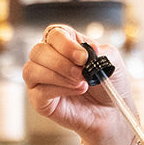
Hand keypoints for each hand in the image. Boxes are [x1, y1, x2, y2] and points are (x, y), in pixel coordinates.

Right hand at [22, 25, 132, 140]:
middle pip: (38, 50)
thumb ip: (98, 51)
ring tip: (81, 83)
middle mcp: (47, 59)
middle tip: (83, 73)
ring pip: (32, 70)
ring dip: (59, 76)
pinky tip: (77, 91)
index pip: (53, 34)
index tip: (83, 57)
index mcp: (64, 44)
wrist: (111, 110)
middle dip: (62, 62)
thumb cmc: (108, 83)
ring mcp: (40, 79)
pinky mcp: (39, 99)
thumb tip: (87, 49)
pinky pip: (39, 91)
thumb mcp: (110, 61)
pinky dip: (60, 90)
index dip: (65, 44)